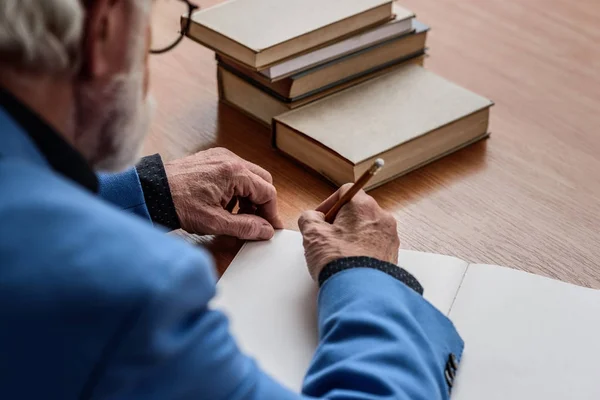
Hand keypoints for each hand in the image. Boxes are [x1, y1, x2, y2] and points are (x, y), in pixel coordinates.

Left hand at [165, 148, 283, 239]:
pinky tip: (225, 205)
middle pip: (262, 181)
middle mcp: (230, 159)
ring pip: (249, 176)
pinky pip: (234, 173)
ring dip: (249, 197)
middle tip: (256, 223)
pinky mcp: (211, 159)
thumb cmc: (177, 204)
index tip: (270, 228)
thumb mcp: (215, 222)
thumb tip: (265, 230)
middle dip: (262, 203)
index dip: (271, 213)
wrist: (150, 192)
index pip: (267, 192)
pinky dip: (236, 189)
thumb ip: (245, 227)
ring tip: (237, 216)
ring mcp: (220, 156)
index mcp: (234, 172)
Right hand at [298, 184, 399, 279]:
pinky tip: (349, 264)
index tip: (320, 218)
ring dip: (352, 237)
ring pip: (367, 230)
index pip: (345, 191)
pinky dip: (362, 251)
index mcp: (363, 206)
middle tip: (326, 237)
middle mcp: (381, 218)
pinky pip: (375, 247)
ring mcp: (390, 237)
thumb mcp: (312, 234)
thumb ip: (309, 218)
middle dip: (340, 222)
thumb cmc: (339, 261)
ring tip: (337, 254)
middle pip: (357, 211)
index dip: (329, 203)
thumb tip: (312, 218)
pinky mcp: (393, 256)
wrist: (360, 292)